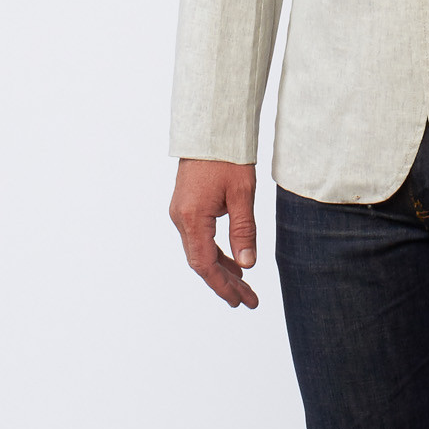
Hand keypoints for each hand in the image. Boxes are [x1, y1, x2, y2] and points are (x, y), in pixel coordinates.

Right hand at [169, 158, 259, 309]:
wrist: (211, 127)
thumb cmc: (228, 156)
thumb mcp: (242, 193)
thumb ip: (243, 231)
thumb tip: (248, 265)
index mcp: (192, 218)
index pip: (205, 264)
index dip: (223, 286)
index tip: (241, 301)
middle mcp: (180, 219)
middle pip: (201, 262)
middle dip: (225, 282)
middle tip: (248, 300)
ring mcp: (181, 213)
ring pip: (199, 251)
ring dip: (221, 268)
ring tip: (244, 285)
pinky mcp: (186, 206)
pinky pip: (199, 238)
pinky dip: (215, 252)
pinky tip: (233, 260)